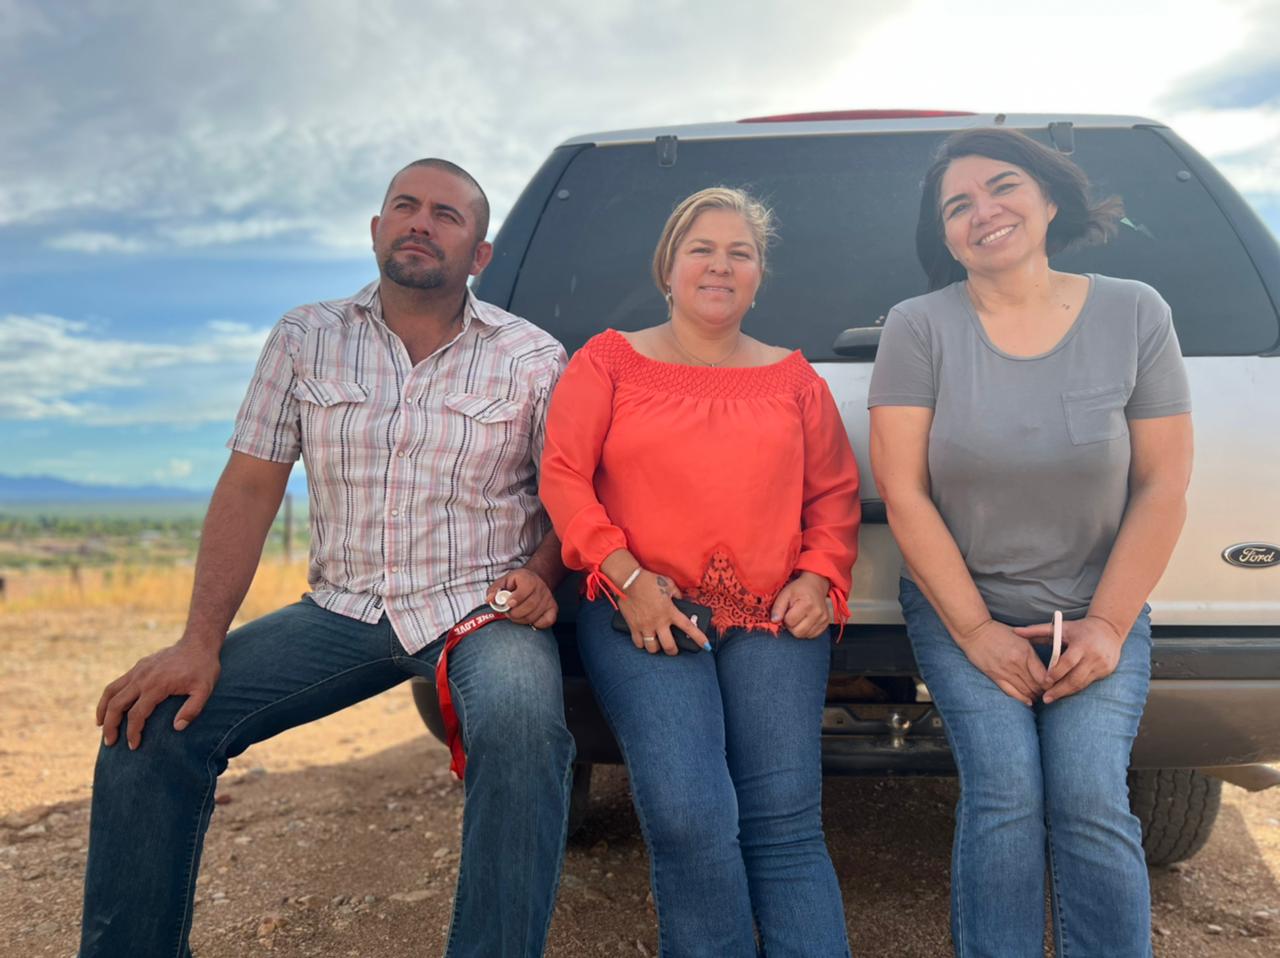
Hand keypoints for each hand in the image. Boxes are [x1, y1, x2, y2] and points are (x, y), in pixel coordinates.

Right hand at [96, 639, 221, 748]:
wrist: (198, 643)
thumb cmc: (203, 668)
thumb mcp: (204, 689)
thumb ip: (193, 709)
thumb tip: (177, 728)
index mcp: (157, 686)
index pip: (137, 714)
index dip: (133, 732)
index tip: (133, 746)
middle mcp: (142, 678)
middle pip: (117, 705)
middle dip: (111, 726)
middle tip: (110, 743)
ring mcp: (138, 671)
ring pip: (111, 692)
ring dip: (103, 710)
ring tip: (100, 726)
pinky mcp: (138, 667)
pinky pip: (117, 683)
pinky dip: (109, 697)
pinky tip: (110, 707)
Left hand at [486, 567, 557, 628]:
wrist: (534, 580)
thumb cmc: (516, 583)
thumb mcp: (504, 581)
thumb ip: (494, 590)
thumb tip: (489, 600)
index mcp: (528, 579)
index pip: (524, 591)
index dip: (515, 600)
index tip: (509, 604)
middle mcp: (541, 588)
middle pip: (529, 606)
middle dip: (514, 614)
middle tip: (508, 613)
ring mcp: (548, 598)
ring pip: (534, 616)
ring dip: (521, 620)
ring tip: (516, 615)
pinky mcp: (553, 608)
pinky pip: (547, 621)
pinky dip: (537, 624)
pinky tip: (529, 619)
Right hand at [617, 571, 709, 655]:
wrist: (629, 580)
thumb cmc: (649, 580)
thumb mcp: (668, 584)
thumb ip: (677, 594)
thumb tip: (681, 600)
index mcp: (670, 611)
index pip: (688, 627)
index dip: (699, 638)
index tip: (706, 646)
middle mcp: (659, 622)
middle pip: (669, 646)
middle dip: (673, 651)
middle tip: (673, 649)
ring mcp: (645, 626)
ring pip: (653, 648)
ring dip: (656, 648)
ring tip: (657, 644)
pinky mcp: (633, 626)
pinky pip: (638, 643)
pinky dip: (642, 644)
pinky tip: (644, 640)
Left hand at [770, 572, 831, 638]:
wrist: (815, 585)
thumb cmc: (798, 589)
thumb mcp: (785, 594)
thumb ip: (778, 607)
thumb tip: (774, 621)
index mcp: (807, 604)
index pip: (790, 622)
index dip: (785, 618)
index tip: (787, 610)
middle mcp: (817, 613)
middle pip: (798, 632)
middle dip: (791, 626)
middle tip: (792, 615)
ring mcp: (823, 619)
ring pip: (804, 635)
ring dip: (798, 628)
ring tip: (799, 617)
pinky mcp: (826, 623)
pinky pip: (812, 635)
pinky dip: (806, 630)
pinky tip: (805, 620)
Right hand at [956, 620, 1047, 705]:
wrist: (975, 631)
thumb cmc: (998, 631)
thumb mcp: (1021, 636)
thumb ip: (1034, 649)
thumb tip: (1049, 661)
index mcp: (1026, 652)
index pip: (1044, 675)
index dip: (1052, 683)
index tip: (1055, 685)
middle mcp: (1017, 663)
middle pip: (1036, 685)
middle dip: (1044, 691)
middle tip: (1049, 692)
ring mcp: (1005, 671)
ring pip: (1025, 690)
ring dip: (1034, 695)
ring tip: (1039, 696)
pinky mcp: (995, 676)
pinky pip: (1011, 692)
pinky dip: (1021, 698)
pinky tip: (1028, 702)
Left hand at [1012, 615, 1124, 702]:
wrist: (1110, 630)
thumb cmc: (1079, 628)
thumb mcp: (1060, 627)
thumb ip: (1037, 630)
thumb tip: (1015, 632)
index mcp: (1082, 644)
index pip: (1068, 661)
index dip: (1056, 672)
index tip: (1045, 681)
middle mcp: (1094, 656)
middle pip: (1076, 677)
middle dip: (1060, 690)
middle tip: (1045, 698)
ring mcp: (1102, 665)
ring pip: (1082, 683)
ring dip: (1066, 692)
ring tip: (1052, 698)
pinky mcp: (1106, 671)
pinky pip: (1088, 683)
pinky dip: (1076, 688)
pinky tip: (1065, 693)